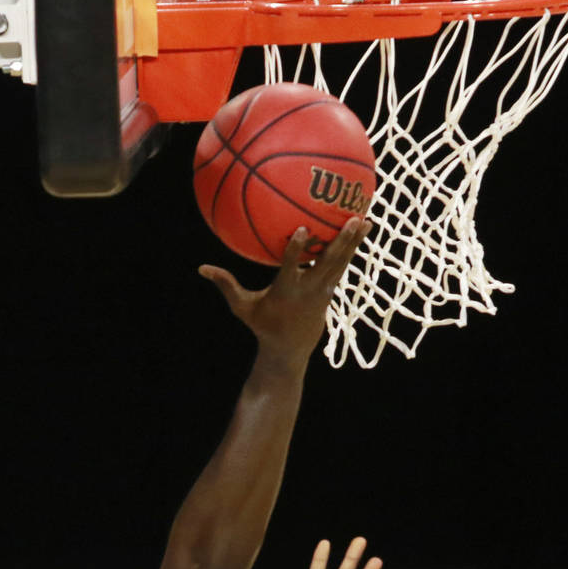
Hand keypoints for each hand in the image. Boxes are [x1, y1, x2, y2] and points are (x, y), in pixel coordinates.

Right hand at [198, 218, 370, 364]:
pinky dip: (351, 249)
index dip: (297, 250)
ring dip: (354, 242)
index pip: (292, 268)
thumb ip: (226, 285)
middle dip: (341, 242)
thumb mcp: (242, 308)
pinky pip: (342, 266)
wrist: (289, 350)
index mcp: (287, 291)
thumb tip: (201, 268)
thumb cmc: (263, 325)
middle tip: (353, 219)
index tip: (302, 229)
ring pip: (341, 263)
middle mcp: (309, 290)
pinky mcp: (329, 291)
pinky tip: (360, 231)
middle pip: (328, 263)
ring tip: (365, 219)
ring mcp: (323, 291)